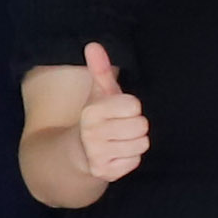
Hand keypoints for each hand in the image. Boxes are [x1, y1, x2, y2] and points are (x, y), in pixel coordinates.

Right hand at [67, 41, 152, 183]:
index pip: (134, 105)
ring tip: (118, 140)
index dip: (130, 108)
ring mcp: (97, 155)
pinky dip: (130, 158)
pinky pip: (135, 161)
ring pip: (141, 144)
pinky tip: (116, 154)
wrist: (77, 153)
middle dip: (134, 125)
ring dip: (134, 142)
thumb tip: (93, 45)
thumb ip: (100, 70)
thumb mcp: (99, 93)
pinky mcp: (105, 173)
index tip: (117, 111)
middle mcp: (91, 134)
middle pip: (141, 126)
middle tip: (119, 127)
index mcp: (91, 112)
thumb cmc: (96, 119)